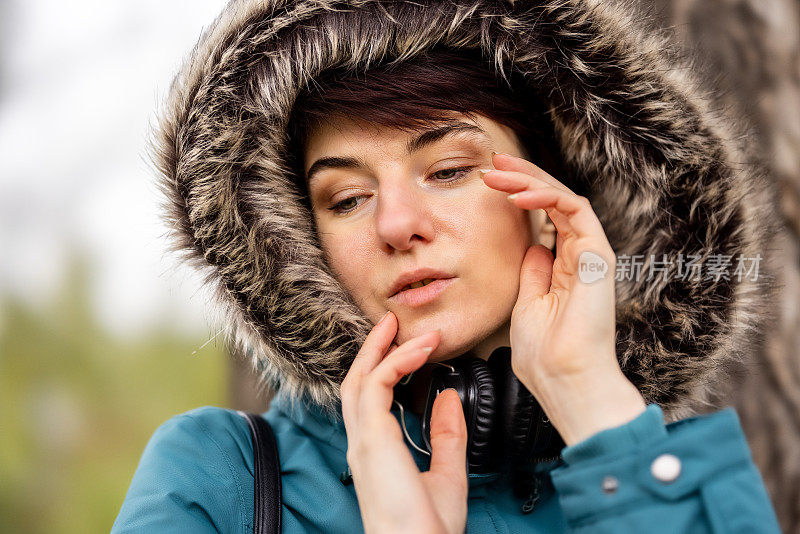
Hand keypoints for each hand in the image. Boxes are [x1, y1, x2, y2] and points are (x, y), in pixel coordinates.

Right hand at [340, 311, 467, 533]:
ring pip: (361, 379)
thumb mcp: (447, 474)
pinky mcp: (373, 438)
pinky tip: (419, 350)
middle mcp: (364, 443)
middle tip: (390, 322)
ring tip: (401, 325)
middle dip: (372, 349)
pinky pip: (377, 386)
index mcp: (376, 452)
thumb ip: (446, 436)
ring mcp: (364, 440)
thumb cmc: (428, 527)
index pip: (370, 400)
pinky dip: (396, 362)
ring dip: (383, 348)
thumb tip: (448, 399)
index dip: (383, 368)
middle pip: (356, 382)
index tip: (406, 345)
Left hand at [480, 153, 645, 446]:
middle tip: (493, 164)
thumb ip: (533, 273)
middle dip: (523, 178)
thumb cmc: (544, 353)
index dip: (521, 195)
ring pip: (564, 199)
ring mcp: (591, 254)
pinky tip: (518, 196)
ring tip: (497, 173)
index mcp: (565, 268)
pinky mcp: (598, 255)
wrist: (563, 380)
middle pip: (554, 203)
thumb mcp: (527, 304)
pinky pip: (575, 211)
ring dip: (530, 181)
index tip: (490, 182)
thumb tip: (533, 248)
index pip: (546, 218)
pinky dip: (547, 198)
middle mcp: (581, 256)